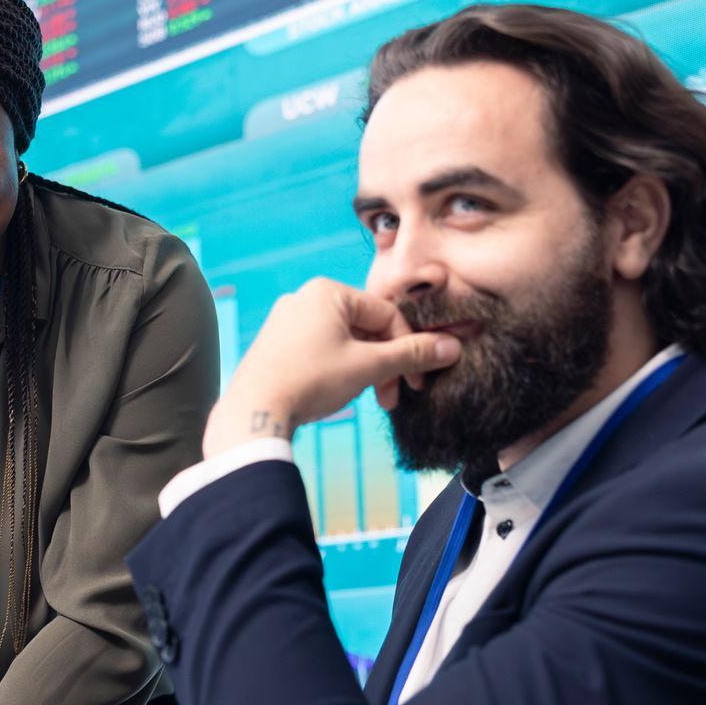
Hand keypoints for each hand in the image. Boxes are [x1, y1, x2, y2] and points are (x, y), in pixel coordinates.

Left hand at [204, 277, 460, 457]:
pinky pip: (321, 350)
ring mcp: (286, 321)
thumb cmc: (310, 381)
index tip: (417, 382)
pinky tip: (339, 393)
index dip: (410, 349)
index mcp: (327, 291)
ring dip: (365, 370)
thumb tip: (451, 347)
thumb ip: (411, 354)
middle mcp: (304, 298)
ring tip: (366, 399)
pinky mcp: (276, 344)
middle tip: (392, 397)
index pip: (387, 315)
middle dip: (385, 365)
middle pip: (365, 328)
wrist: (254, 412)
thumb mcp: (368, 367)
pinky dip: (340, 370)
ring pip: (344, 342)